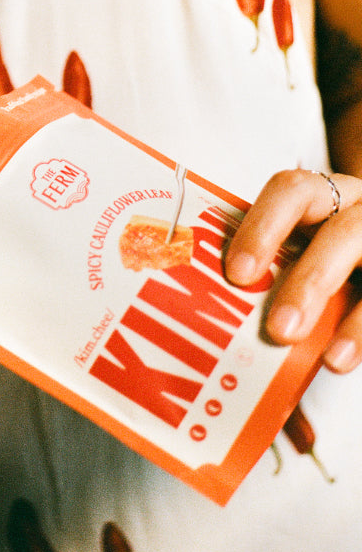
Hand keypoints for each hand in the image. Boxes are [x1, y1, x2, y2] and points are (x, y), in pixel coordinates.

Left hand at [225, 166, 361, 372]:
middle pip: (341, 234)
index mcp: (321, 194)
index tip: (237, 273)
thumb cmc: (315, 249)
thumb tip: (205, 311)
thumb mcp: (295, 243)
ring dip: (353, 320)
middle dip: (310, 282)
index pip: (291, 192)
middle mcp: (358, 209)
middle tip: (279, 330)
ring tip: (327, 360)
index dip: (263, 228)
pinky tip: (342, 358)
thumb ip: (264, 263)